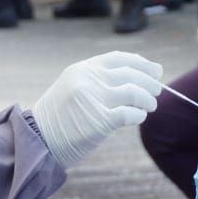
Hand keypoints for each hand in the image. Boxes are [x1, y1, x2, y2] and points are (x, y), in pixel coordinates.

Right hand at [31, 51, 162, 168]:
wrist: (39, 140)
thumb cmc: (60, 117)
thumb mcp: (73, 87)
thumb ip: (98, 79)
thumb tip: (136, 75)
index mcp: (82, 69)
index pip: (119, 58)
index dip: (141, 63)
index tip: (154, 70)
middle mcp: (89, 80)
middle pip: (130, 74)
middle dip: (150, 81)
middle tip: (158, 89)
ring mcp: (94, 99)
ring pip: (134, 92)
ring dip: (148, 99)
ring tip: (151, 105)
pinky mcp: (100, 121)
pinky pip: (130, 114)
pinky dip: (139, 115)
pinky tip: (139, 117)